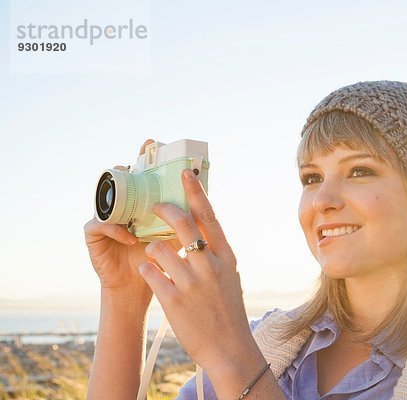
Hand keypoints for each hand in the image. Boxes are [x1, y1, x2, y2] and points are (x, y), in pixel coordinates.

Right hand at [84, 139, 179, 300]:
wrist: (141, 288)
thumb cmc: (162, 260)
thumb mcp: (176, 234)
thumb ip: (186, 216)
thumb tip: (207, 195)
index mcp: (142, 203)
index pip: (142, 175)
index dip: (145, 158)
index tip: (151, 142)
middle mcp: (122, 206)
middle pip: (121, 180)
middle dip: (127, 169)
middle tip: (134, 161)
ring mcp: (106, 218)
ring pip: (107, 198)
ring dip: (118, 196)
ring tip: (130, 195)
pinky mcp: (94, 235)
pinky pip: (100, 225)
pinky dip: (117, 230)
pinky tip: (132, 238)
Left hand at [139, 168, 259, 371]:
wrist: (229, 347)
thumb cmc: (228, 311)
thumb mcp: (230, 276)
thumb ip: (216, 254)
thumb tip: (202, 230)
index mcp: (226, 257)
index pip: (209, 216)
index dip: (196, 192)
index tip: (186, 173)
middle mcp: (210, 265)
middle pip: (182, 223)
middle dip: (164, 210)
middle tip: (155, 207)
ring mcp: (191, 282)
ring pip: (158, 248)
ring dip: (152, 249)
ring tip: (156, 259)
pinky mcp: (173, 300)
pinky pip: (150, 273)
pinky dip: (148, 270)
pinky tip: (154, 276)